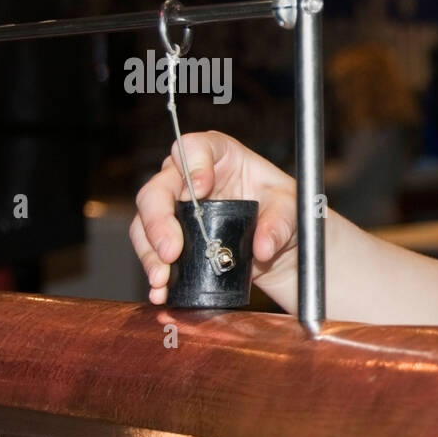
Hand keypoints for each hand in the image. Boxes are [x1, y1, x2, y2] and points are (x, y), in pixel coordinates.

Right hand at [129, 131, 297, 304]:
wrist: (279, 242)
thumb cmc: (282, 208)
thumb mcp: (291, 208)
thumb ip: (280, 223)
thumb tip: (262, 247)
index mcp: (219, 155)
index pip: (193, 147)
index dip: (191, 165)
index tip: (199, 190)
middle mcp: (188, 177)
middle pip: (157, 189)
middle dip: (159, 221)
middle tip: (171, 250)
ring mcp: (176, 208)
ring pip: (146, 223)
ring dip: (150, 253)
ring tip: (162, 278)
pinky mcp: (172, 237)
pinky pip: (151, 250)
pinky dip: (154, 270)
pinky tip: (160, 289)